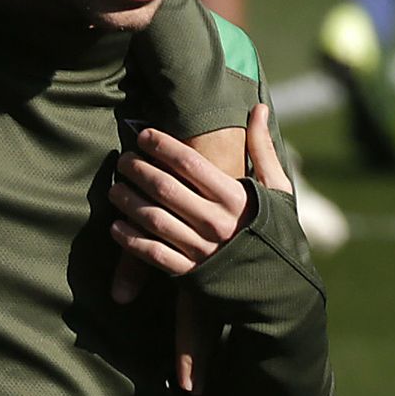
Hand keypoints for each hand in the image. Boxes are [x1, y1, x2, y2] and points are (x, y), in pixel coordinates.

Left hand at [109, 104, 290, 274]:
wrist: (281, 288)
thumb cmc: (275, 230)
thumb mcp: (277, 189)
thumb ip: (262, 149)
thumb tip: (258, 107)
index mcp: (236, 198)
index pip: (190, 163)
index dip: (161, 145)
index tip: (142, 135)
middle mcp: (217, 223)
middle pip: (164, 187)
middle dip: (137, 169)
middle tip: (122, 160)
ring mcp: (202, 249)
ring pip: (153, 219)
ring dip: (127, 201)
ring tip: (114, 189)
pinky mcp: (191, 274)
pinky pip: (153, 254)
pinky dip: (130, 241)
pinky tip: (116, 227)